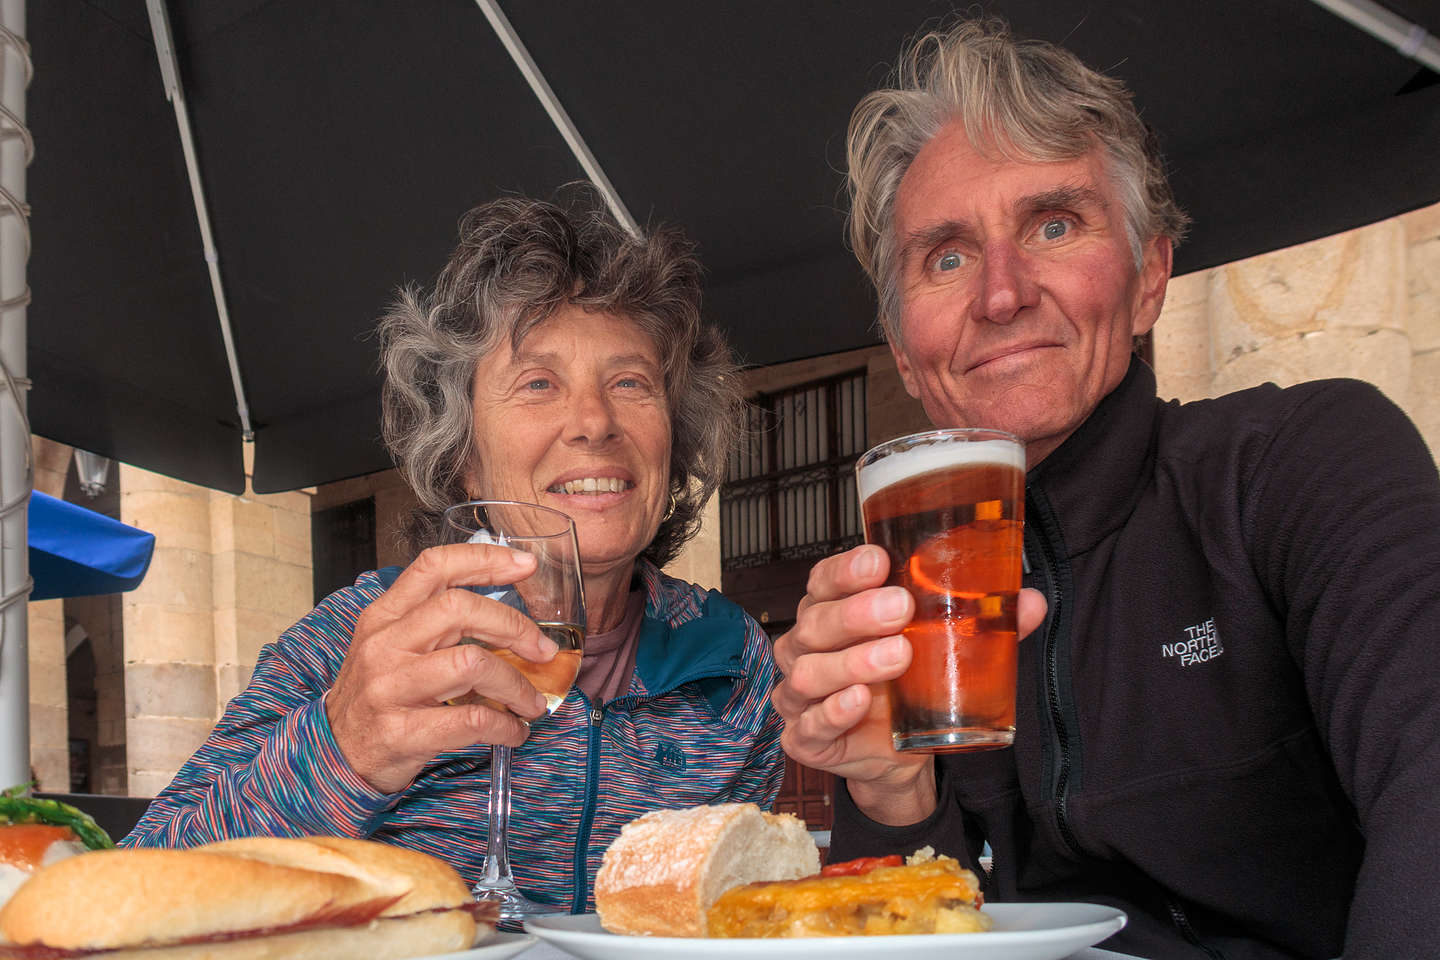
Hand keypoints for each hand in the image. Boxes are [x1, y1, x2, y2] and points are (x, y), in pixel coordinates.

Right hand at [326, 544, 557, 793]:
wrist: (332, 755)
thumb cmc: (375, 696)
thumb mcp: (390, 646)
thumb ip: (434, 622)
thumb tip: (508, 615)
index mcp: (384, 616)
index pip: (434, 566)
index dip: (485, 559)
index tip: (525, 564)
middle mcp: (384, 645)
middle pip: (459, 609)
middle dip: (514, 627)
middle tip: (542, 650)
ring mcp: (390, 689)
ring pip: (471, 664)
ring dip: (516, 685)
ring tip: (532, 703)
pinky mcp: (401, 732)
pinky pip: (470, 720)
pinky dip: (505, 726)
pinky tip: (513, 731)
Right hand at [771, 544, 1046, 824]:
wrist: (899, 749)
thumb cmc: (910, 680)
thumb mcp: (942, 646)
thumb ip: (981, 623)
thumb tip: (1030, 602)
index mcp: (831, 609)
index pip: (825, 580)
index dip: (846, 569)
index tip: (879, 561)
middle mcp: (807, 646)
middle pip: (816, 622)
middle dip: (856, 614)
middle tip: (900, 608)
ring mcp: (800, 694)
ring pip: (809, 673)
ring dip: (851, 662)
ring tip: (896, 655)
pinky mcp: (805, 737)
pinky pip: (808, 726)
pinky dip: (833, 712)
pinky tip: (860, 700)